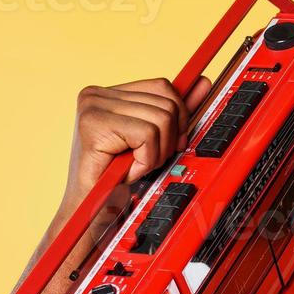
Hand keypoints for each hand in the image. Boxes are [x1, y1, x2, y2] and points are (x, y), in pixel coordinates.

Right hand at [60, 76, 211, 210]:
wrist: (91, 209)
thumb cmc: (117, 178)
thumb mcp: (153, 139)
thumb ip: (174, 111)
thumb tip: (202, 83)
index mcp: (108, 93)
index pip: (162, 87)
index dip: (178, 116)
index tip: (178, 137)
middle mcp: (96, 95)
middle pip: (166, 103)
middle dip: (169, 139)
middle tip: (148, 159)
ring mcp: (93, 107)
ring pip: (161, 120)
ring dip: (156, 153)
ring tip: (135, 165)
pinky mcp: (94, 124)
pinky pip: (147, 135)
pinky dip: (146, 159)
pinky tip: (129, 169)